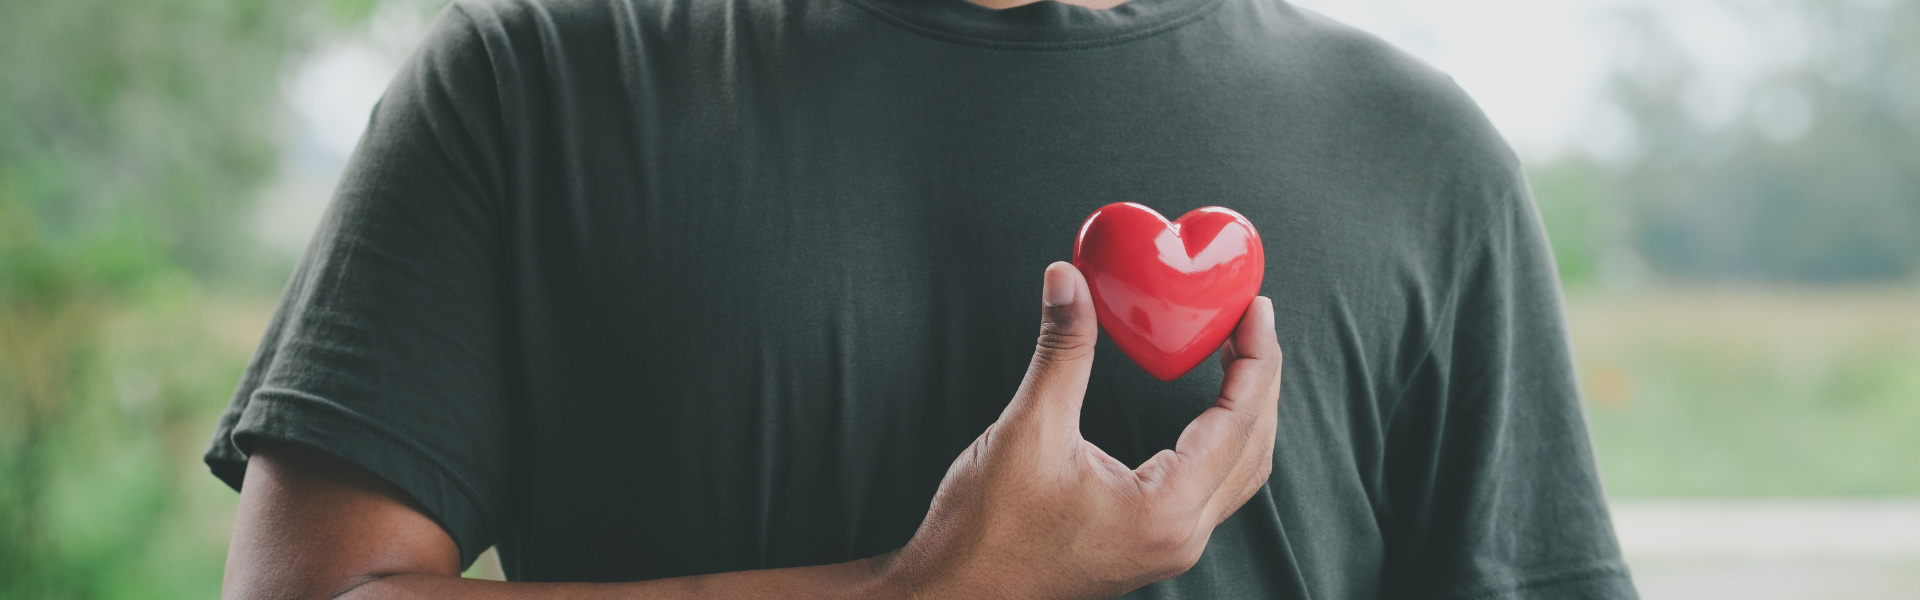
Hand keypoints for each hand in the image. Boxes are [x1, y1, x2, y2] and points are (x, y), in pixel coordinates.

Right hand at [877, 262, 1283, 599]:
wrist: (953, 595)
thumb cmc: (984, 532)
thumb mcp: (1026, 431)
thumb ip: (1061, 352)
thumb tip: (1067, 279)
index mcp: (1165, 511)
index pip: (1238, 421)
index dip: (1254, 357)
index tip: (1255, 308)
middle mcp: (1180, 537)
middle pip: (1254, 448)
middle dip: (1260, 379)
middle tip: (1251, 319)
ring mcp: (1168, 548)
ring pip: (1239, 474)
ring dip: (1246, 413)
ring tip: (1236, 355)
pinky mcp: (1149, 547)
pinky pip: (1212, 489)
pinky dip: (1221, 441)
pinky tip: (1204, 409)